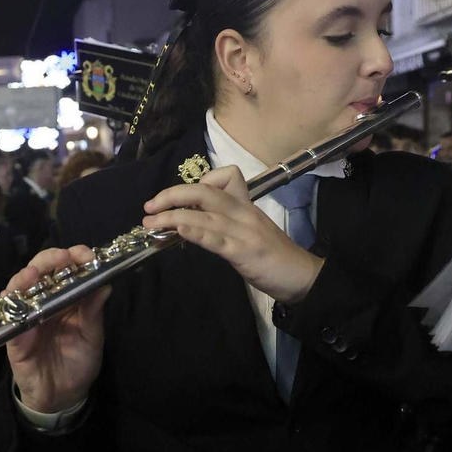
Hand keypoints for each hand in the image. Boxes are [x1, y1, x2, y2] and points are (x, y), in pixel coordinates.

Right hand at [3, 246, 110, 413]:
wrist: (62, 397)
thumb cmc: (78, 364)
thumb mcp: (92, 337)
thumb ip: (94, 312)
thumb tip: (105, 283)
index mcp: (66, 298)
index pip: (66, 268)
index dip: (74, 257)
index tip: (86, 256)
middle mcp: (44, 301)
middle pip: (40, 270)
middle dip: (49, 259)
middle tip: (61, 258)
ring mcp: (26, 316)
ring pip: (18, 287)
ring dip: (25, 277)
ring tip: (34, 274)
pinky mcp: (13, 335)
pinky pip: (8, 317)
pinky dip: (9, 305)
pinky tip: (14, 297)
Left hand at [142, 166, 324, 302]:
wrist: (302, 277)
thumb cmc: (274, 257)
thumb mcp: (250, 230)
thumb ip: (227, 222)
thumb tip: (195, 220)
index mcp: (246, 205)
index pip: (225, 175)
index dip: (200, 181)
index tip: (184, 199)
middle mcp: (243, 212)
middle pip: (203, 191)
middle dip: (171, 195)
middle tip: (149, 206)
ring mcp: (243, 231)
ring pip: (202, 213)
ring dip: (171, 215)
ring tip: (149, 223)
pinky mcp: (243, 252)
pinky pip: (214, 238)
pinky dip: (194, 232)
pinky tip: (178, 232)